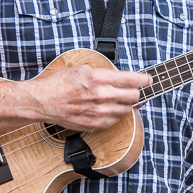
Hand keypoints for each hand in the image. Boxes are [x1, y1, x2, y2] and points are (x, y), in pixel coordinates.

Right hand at [25, 65, 151, 131]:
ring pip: (126, 110)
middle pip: (133, 96)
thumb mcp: (82, 68)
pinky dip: (116, 115)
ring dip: (126, 104)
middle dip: (136, 92)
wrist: (44, 101)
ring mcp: (99, 112)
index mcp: (99, 78)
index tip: (148, 79)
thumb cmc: (60, 83)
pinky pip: (115, 121)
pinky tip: (109, 109)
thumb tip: (119, 77)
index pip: (131, 80)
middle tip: (134, 90)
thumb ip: (103, 73)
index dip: (144, 79)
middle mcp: (101, 95)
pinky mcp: (94, 124)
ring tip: (121, 99)